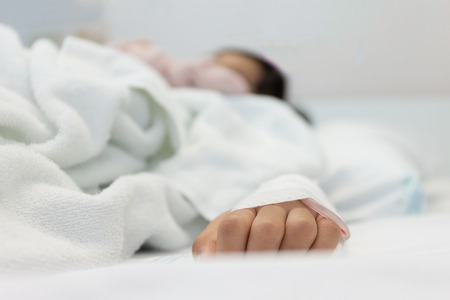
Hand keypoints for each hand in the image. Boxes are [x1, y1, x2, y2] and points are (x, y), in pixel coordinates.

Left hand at [192, 200, 340, 255]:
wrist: (281, 209)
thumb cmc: (246, 231)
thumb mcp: (221, 235)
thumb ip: (209, 245)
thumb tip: (208, 259)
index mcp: (244, 211)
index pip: (235, 225)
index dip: (232, 250)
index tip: (235, 268)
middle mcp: (272, 207)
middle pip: (268, 227)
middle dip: (263, 255)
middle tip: (261, 271)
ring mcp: (299, 211)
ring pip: (300, 226)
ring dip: (292, 252)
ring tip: (284, 267)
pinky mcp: (323, 218)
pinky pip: (328, 230)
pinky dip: (321, 247)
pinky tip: (308, 257)